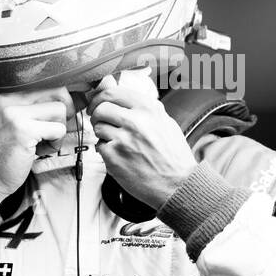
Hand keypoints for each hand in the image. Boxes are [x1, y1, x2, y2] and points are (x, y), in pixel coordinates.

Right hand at [0, 88, 73, 210]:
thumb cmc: (5, 152)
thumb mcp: (18, 121)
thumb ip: (38, 106)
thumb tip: (76, 98)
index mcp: (7, 92)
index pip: (48, 81)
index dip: (63, 98)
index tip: (65, 113)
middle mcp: (8, 97)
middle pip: (58, 90)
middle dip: (66, 112)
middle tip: (54, 131)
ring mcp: (14, 112)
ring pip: (61, 109)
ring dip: (59, 130)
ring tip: (42, 142)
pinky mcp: (23, 129)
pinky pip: (58, 129)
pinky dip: (55, 143)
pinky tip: (40, 151)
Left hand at [86, 69, 195, 209]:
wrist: (178, 184)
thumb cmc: (173, 155)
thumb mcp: (165, 122)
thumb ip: (143, 108)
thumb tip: (119, 96)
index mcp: (148, 108)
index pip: (112, 92)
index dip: (101, 98)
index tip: (99, 104)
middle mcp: (135, 121)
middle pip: (100, 108)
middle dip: (97, 115)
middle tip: (101, 122)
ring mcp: (123, 139)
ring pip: (98, 128)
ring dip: (103, 134)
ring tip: (118, 142)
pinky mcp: (115, 158)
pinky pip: (99, 147)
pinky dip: (106, 151)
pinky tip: (120, 155)